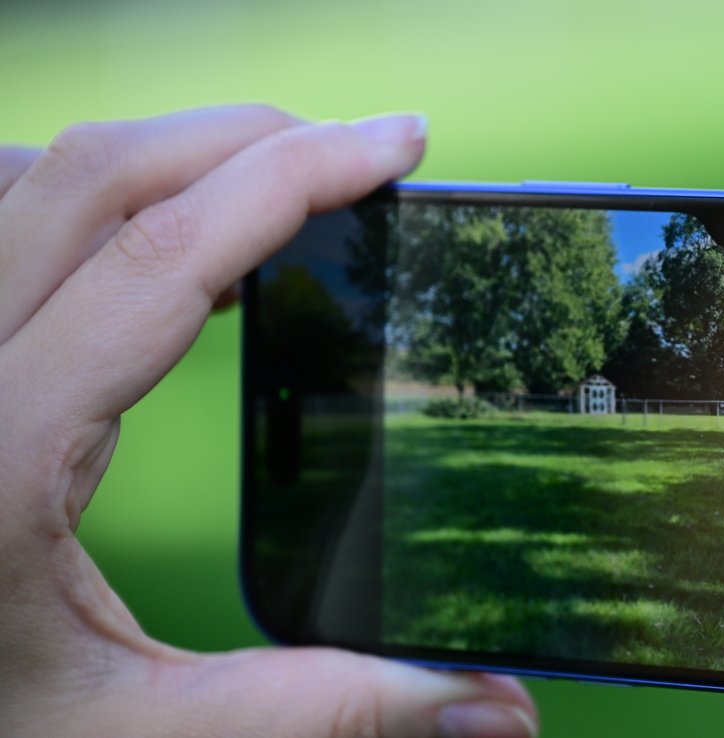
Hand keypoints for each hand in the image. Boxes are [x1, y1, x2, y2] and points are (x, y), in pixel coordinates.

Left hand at [0, 107, 536, 737]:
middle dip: (248, 141)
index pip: (161, 256)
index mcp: (4, 453)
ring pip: (39, 176)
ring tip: (285, 177)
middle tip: (367, 151)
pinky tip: (172, 227)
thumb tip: (493, 707)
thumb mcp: (148, 730)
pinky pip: (11, 213)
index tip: (391, 146)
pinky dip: (102, 190)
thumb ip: (326, 707)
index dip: (291, 180)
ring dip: (172, 154)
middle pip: (97, 177)